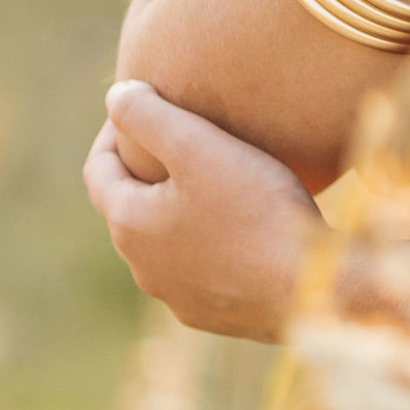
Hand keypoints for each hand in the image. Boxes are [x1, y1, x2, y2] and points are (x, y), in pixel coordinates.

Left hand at [83, 81, 323, 341]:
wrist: (310, 287)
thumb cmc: (255, 210)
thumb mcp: (199, 147)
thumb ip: (148, 115)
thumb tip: (116, 96)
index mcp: (130, 224)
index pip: (99, 170)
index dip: (115, 132)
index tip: (146, 105)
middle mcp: (143, 267)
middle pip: (130, 206)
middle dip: (148, 170)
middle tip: (182, 139)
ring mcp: (177, 296)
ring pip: (164, 241)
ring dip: (177, 209)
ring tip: (216, 181)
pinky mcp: (211, 313)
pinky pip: (198, 269)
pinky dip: (206, 242)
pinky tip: (241, 227)